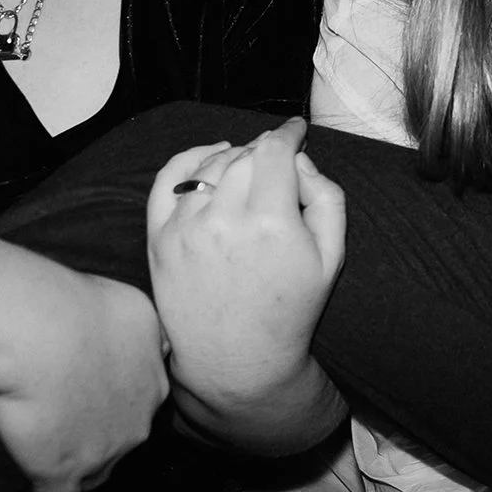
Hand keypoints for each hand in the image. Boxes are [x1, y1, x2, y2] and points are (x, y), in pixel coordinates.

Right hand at [0, 272, 167, 491]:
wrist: (45, 332)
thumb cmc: (78, 305)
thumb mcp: (128, 306)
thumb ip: (139, 328)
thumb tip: (130, 332)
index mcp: (154, 377)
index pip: (142, 398)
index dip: (114, 396)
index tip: (88, 389)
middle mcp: (140, 417)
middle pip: (126, 435)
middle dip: (103, 430)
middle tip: (65, 417)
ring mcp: (105, 450)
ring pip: (99, 469)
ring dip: (79, 463)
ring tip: (49, 453)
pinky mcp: (64, 472)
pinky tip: (37, 488)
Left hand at [146, 120, 346, 439]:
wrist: (237, 360)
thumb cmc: (291, 308)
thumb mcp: (332, 257)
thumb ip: (328, 197)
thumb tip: (300, 161)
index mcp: (272, 224)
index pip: (275, 150)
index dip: (289, 133)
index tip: (297, 130)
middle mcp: (224, 221)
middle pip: (244, 154)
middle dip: (265, 149)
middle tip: (279, 161)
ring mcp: (186, 230)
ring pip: (210, 164)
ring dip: (233, 156)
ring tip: (250, 168)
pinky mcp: (159, 240)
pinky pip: (169, 180)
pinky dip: (189, 160)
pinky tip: (210, 159)